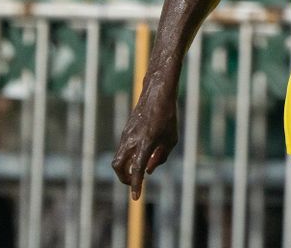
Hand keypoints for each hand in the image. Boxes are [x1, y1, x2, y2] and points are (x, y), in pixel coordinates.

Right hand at [112, 82, 179, 199]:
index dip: (136, 185)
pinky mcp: (125, 131)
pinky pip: (123, 150)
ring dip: (126, 168)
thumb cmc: (168, 116)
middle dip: (124, 179)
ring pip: (118, 158)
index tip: (135, 197)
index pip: (138, 169)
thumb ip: (161, 157)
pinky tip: (140, 155)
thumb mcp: (171, 139)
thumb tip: (148, 170)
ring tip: (139, 169)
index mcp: (146, 143)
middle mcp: (132, 140)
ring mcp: (126, 135)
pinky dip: (128, 158)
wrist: (157, 93)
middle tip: (135, 182)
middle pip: (118, 167)